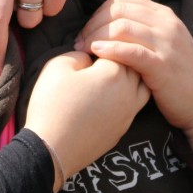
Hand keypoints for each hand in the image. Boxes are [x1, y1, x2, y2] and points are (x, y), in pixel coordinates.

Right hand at [24, 51, 149, 192]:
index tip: (84, 47)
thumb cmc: (52, 105)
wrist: (51, 150)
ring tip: (108, 75)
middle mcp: (129, 91)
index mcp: (114, 72)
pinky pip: (135, 104)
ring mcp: (129, 111)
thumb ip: (79, 53)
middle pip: (133, 63)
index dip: (99, 43)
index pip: (116, 45)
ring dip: (129, 75)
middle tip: (95, 58)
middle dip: (117, 56)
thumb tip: (90, 57)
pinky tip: (110, 95)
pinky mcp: (124, 128)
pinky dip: (127, 95)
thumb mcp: (57, 66)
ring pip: (141, 84)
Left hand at [75, 0, 192, 149]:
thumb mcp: (164, 43)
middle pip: (118, 10)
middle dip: (93, 23)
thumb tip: (107, 25)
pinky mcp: (162, 65)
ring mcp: (166, 43)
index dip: (100, 11)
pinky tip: (97, 52)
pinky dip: (110, 49)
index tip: (88, 29)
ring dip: (96, 36)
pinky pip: (131, 50)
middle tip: (80, 41)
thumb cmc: (177, 75)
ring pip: (121, 26)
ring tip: (84, 50)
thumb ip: (142, 30)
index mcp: (164, 15)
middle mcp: (166, 24)